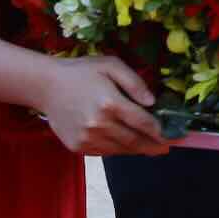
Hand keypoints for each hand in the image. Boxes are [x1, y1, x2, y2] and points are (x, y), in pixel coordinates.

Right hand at [38, 56, 169, 156]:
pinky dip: (118, 150)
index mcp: (110, 103)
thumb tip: (153, 102)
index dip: (160, 131)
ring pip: (120, 150)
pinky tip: (124, 144)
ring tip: (149, 147)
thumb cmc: (82, 72)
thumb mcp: (111, 65)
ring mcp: (87, 138)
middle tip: (164, 148)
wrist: (46, 86)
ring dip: (136, 149)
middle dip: (152, 146)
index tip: (172, 136)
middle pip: (134, 141)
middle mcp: (99, 125)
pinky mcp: (77, 147)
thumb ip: (134, 82)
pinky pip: (104, 152)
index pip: (143, 123)